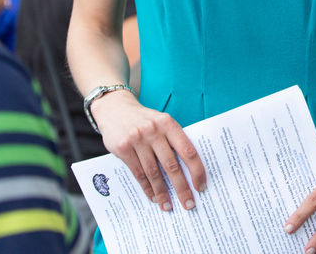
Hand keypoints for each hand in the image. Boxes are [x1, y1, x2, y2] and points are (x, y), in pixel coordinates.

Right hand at [91, 90, 206, 211]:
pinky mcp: (123, 148)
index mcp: (168, 123)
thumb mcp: (161, 122)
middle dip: (181, 188)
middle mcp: (154, 131)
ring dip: (162, 192)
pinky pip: (138, 173)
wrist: (114, 109)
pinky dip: (147, 187)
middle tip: (188, 204)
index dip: (196, 170)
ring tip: (168, 206)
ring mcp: (137, 140)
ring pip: (154, 172)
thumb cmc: (144, 120)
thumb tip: (190, 169)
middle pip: (171, 165)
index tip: (200, 186)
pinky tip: (153, 196)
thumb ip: (173, 140)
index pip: (188, 150)